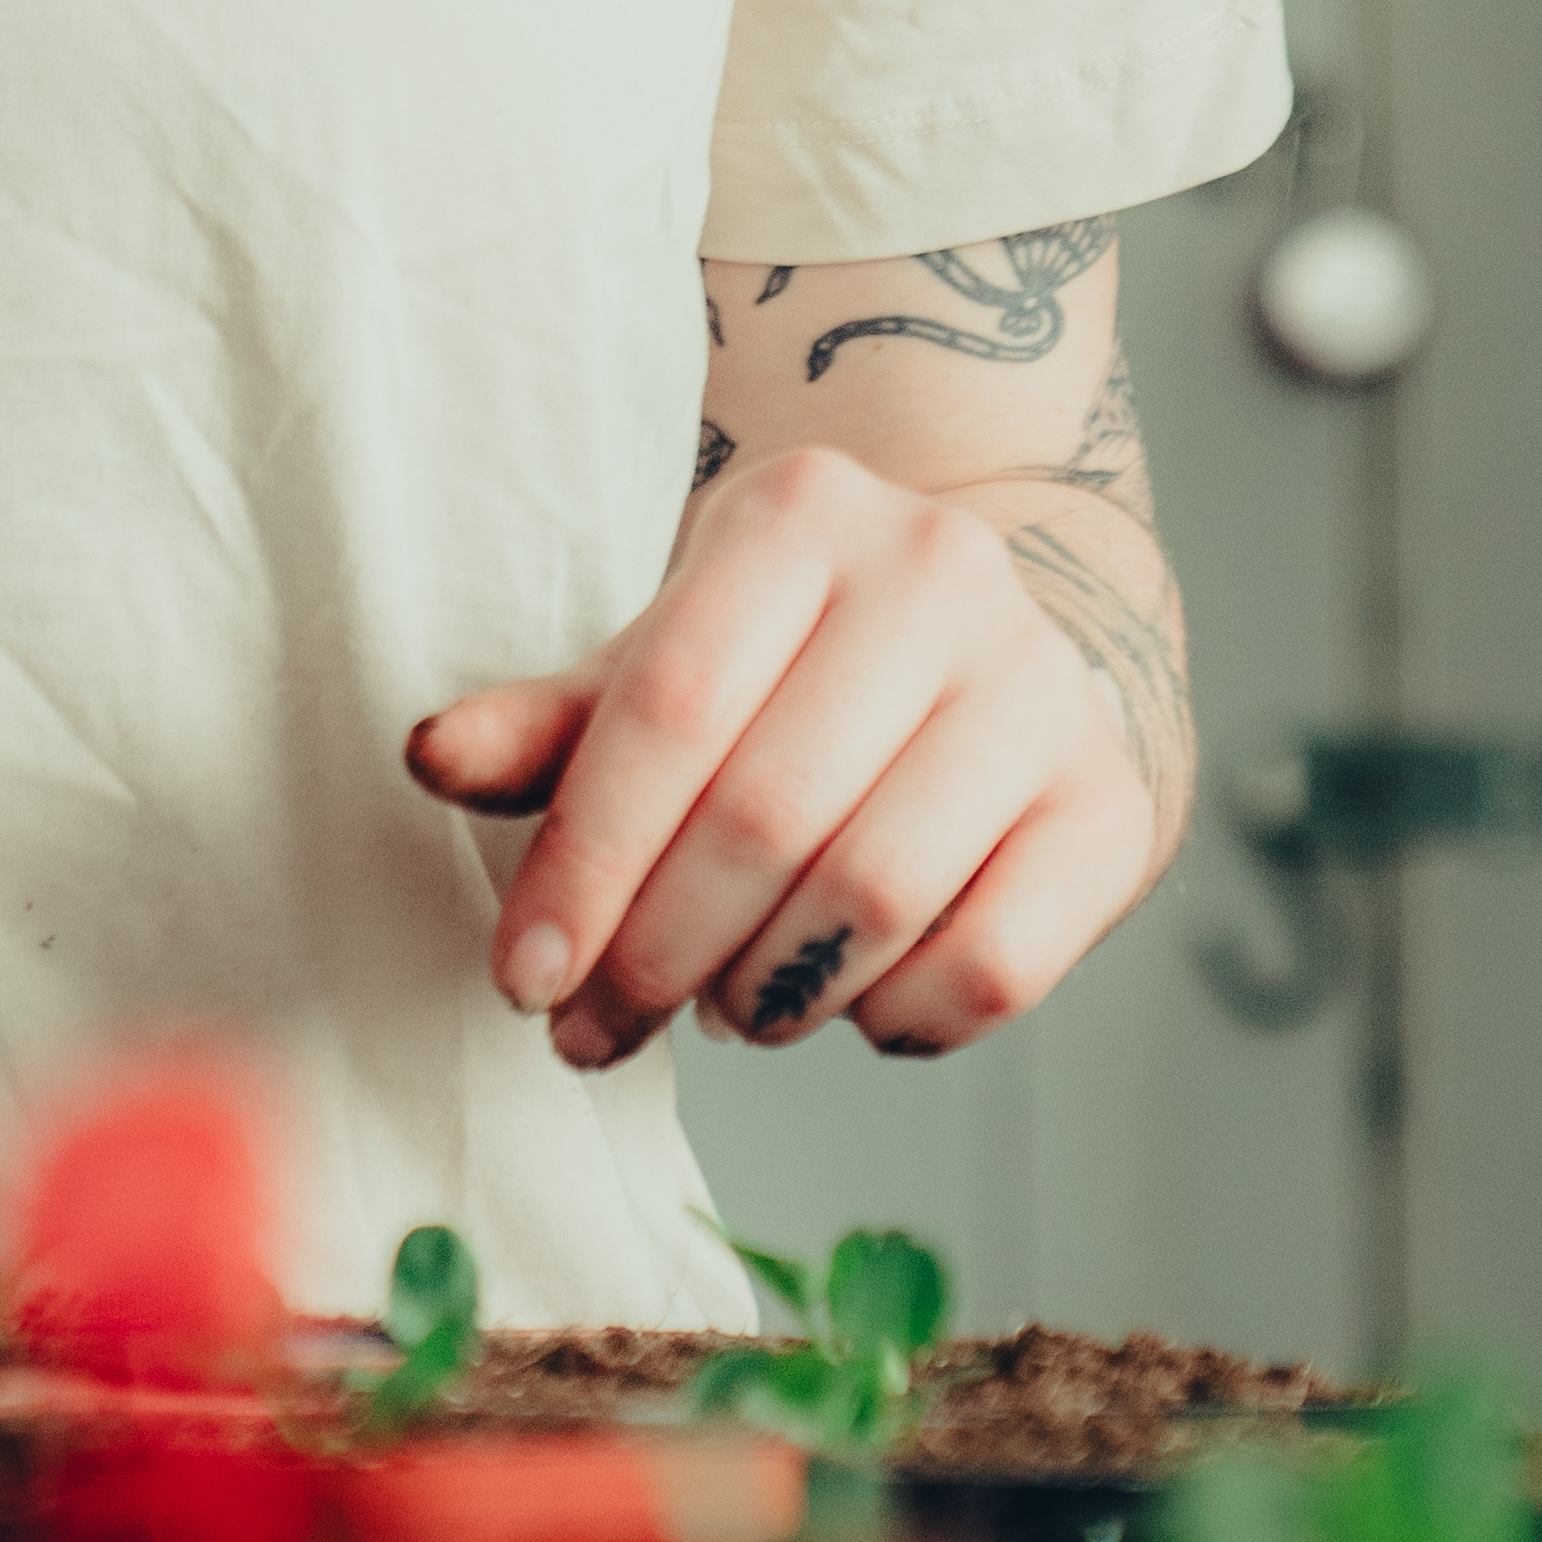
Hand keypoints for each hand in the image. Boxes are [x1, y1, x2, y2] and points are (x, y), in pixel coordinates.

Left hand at [402, 438, 1170, 1064]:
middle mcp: (938, 575)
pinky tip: (847, 1007)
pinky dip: (894, 1020)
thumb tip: (432, 757)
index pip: (668, 708)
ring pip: (876, 897)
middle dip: (658, 954)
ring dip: (768, 995)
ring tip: (721, 1008)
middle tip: (599, 1026)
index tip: (524, 979)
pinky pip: (991, 965)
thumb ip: (552, 720)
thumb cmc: (793, 670)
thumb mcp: (666, 658)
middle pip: (765, 814)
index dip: (584, 861)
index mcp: (801, 515)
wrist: (1002, 652)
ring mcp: (1042, 687)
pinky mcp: (1109, 804)